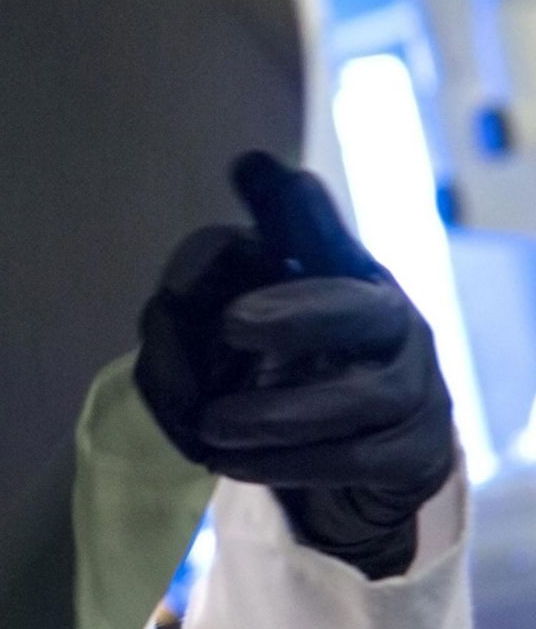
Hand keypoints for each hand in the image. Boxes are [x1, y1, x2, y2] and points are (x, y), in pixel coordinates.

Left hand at [135, 152, 455, 579]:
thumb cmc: (303, 364)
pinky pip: (357, 460)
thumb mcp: (262, 307)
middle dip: (297, 314)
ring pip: (358, 397)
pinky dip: (289, 463)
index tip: (263, 178)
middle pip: (359, 311)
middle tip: (229, 322)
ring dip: (277, 411)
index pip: (330, 239)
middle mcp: (397, 326)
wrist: (363, 461)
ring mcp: (416, 391)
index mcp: (354, 279)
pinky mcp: (415, 456)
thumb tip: (250, 165)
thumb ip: (236, 255)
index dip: (304, 215)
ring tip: (211, 424)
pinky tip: (232, 463)